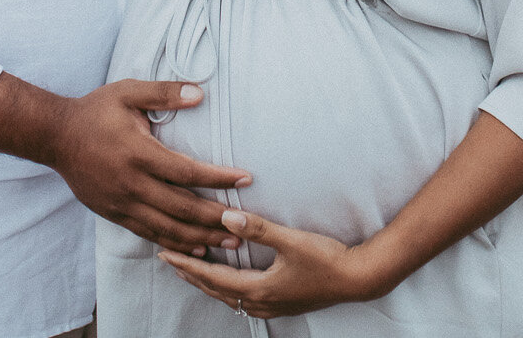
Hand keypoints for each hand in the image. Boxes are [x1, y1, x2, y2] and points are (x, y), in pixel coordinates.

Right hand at [39, 80, 251, 255]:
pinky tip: (195, 248)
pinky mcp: (114, 214)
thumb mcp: (128, 92)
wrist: (55, 137)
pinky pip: (148, 233)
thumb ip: (164, 92)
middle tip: (246, 223)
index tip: (245, 178)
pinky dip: (174, 243)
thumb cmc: (95, 111)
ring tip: (230, 243)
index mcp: (138, 153)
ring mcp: (121, 203)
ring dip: (200, 237)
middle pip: (182, 208)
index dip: (218, 178)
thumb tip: (200, 93)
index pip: (187, 172)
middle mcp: (131, 184)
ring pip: (167, 228)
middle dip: (216, 218)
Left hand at [158, 208, 398, 318]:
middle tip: (169, 261)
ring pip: (228, 297)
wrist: (358, 279)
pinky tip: (228, 281)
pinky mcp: (282, 303)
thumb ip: (257, 228)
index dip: (187, 265)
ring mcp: (272, 305)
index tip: (165, 255)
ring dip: (208, 282)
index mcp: (258, 288)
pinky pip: (243, 298)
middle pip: (216, 290)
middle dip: (191, 275)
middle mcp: (261, 301)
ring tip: (192, 270)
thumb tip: (226, 216)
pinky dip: (227, 287)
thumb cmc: (327, 259)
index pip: (212, 277)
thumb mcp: (290, 240)